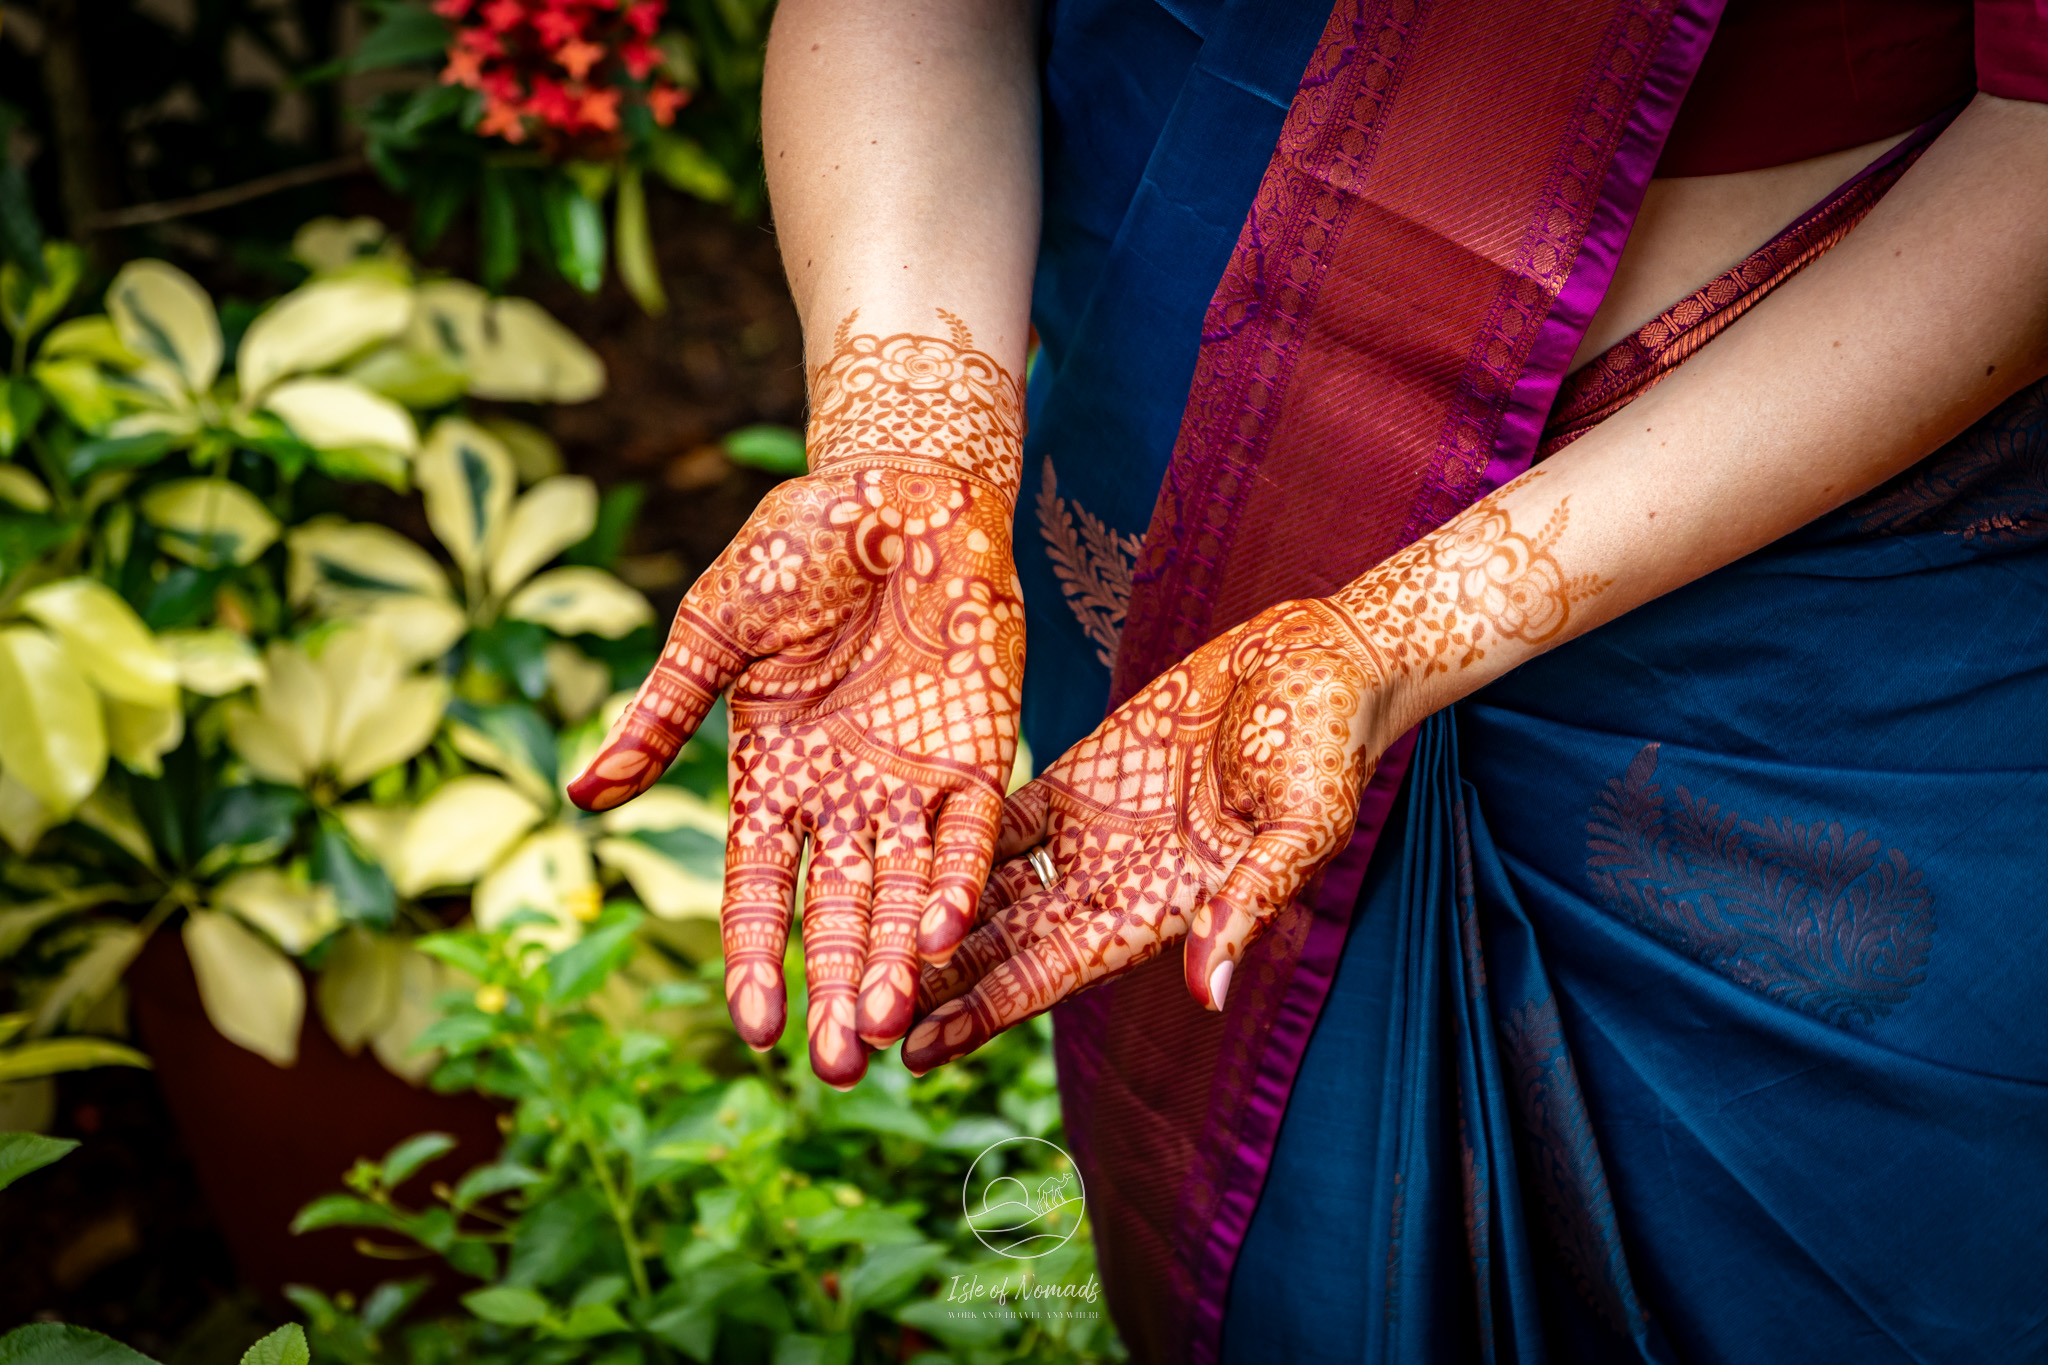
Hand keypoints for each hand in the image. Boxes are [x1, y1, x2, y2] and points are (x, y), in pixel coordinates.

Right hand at [568, 314, 1024, 1086]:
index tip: (753, 1026)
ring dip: (896, 960)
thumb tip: (585, 797)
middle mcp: (843, 797)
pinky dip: (958, 880)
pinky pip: (971, 832)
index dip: (757, 955)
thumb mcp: (714, 632)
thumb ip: (662, 714)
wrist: (893, 487)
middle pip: (837, 912)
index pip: (759, 888)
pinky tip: (943, 934)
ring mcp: (911, 781)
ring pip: (904, 892)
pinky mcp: (976, 751)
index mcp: (771, 777)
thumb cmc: (793, 550)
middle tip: (837, 1065)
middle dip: (835, 988)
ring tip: (889, 1029)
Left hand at [902, 474, 1590, 1070]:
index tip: (918, 1051)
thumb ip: (1249, 900)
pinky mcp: (1075, 776)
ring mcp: (1088, 831)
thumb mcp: (1298, 822)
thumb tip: (1209, 990)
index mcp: (1163, 907)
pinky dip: (945, 839)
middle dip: (931, 981)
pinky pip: (997, 815)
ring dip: (923, 918)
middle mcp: (1112, 883)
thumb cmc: (1326, 744)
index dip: (987, 1010)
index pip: (1056, 973)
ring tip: (844, 947)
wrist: (1318, 663)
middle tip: (847, 1015)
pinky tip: (880, 852)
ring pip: (986, 888)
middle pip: (1003, 944)